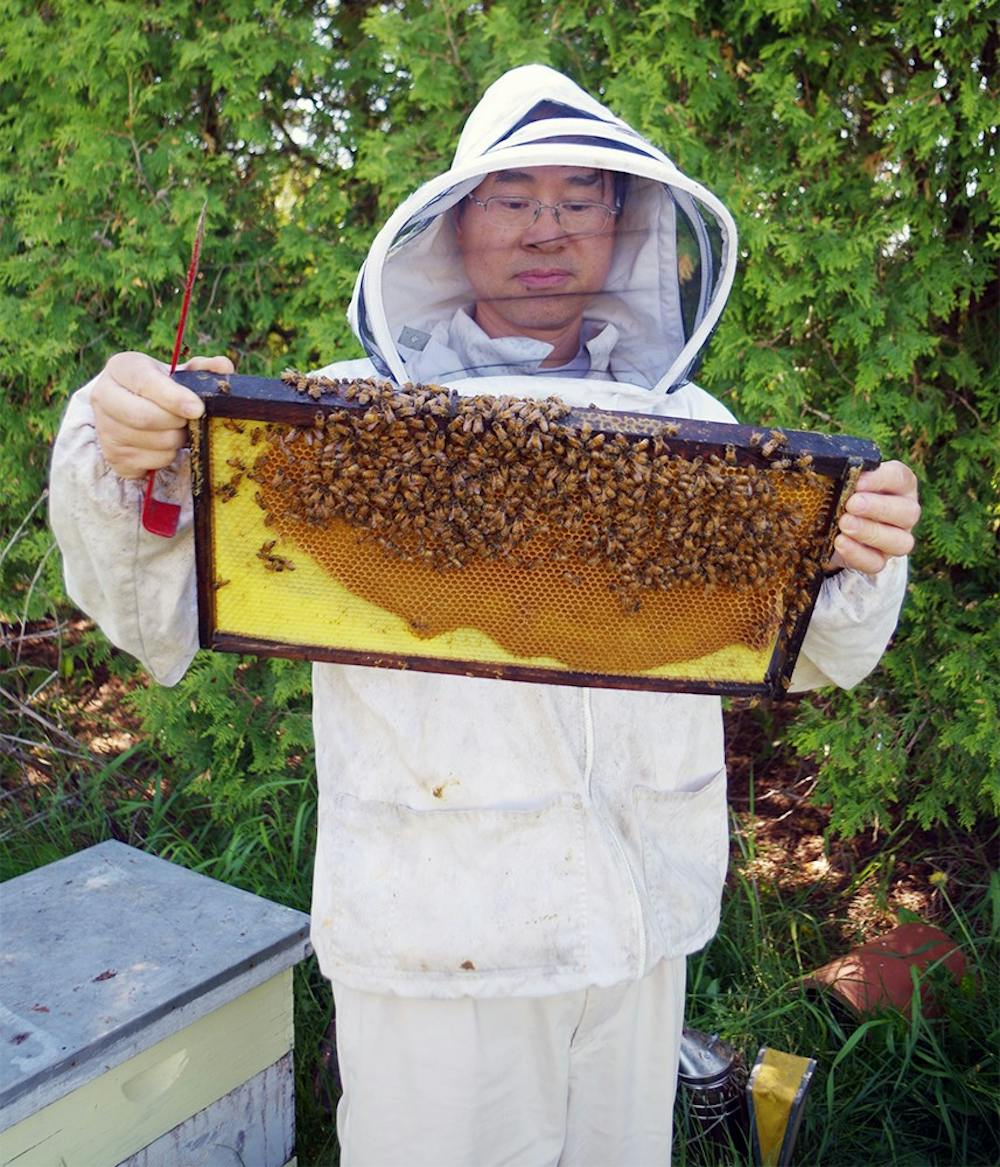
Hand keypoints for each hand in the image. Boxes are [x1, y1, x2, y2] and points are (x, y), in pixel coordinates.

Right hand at [91, 351, 233, 478]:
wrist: (131, 408)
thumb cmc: (160, 388)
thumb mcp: (178, 373)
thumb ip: (202, 369)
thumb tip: (223, 366)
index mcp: (120, 367)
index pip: (145, 382)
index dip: (174, 397)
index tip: (197, 408)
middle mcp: (103, 396)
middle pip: (144, 417)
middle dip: (176, 422)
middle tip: (189, 420)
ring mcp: (105, 429)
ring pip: (152, 443)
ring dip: (176, 440)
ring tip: (178, 429)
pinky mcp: (113, 457)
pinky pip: (151, 463)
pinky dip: (167, 456)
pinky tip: (166, 444)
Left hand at [826, 460, 919, 574]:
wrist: (831, 527)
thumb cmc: (841, 494)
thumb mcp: (842, 481)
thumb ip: (843, 475)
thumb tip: (831, 466)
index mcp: (900, 486)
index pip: (900, 478)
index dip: (881, 479)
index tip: (857, 480)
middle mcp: (905, 513)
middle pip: (907, 512)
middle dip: (878, 508)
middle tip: (851, 504)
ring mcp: (897, 539)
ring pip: (899, 541)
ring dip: (870, 532)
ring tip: (844, 524)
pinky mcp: (880, 560)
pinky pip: (876, 563)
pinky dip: (857, 554)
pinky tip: (840, 543)